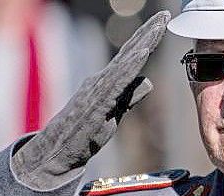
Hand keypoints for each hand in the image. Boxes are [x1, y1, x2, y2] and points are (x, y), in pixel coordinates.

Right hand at [12, 11, 169, 189]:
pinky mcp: (97, 102)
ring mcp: (98, 89)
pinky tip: (142, 54)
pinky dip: (129, 66)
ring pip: (124, 62)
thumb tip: (148, 82)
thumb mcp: (114, 113)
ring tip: (158, 27)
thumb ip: (130, 97)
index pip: (131, 57)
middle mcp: (102, 80)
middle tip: (165, 15)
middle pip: (129, 52)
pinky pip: (116, 82)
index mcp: (108, 82)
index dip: (147, 40)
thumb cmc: (83, 134)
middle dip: (148, 33)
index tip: (163, 24)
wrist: (58, 153)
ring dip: (142, 43)